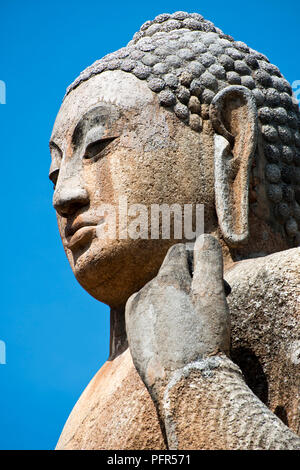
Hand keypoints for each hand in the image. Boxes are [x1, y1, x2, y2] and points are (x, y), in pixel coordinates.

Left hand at [125, 234, 229, 396]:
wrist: (184, 384)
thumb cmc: (204, 337)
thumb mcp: (213, 294)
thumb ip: (208, 260)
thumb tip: (202, 238)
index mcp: (165, 279)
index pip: (180, 252)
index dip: (199, 260)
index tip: (215, 281)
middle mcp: (145, 291)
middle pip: (170, 274)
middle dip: (191, 282)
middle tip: (210, 304)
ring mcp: (136, 313)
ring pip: (159, 294)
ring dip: (176, 299)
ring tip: (193, 323)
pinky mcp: (133, 333)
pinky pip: (148, 313)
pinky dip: (162, 316)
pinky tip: (176, 334)